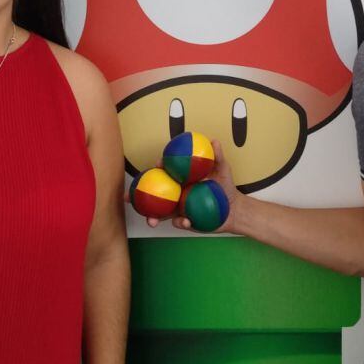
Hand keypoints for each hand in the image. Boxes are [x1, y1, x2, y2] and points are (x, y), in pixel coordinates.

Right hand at [123, 140, 244, 232]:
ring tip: (151, 221)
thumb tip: (214, 141)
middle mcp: (176, 193)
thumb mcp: (223, 170)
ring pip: (160, 212)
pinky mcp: (185, 221)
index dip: (159, 168)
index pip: (165, 172)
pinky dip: (180, 222)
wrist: (234, 209)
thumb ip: (217, 157)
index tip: (158, 164)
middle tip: (129, 196)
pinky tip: (185, 221)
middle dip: (138, 195)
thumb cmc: (226, 186)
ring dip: (152, 217)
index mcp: (181, 179)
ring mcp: (179, 207)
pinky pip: (178, 222)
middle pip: (154, 193)